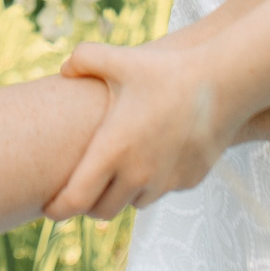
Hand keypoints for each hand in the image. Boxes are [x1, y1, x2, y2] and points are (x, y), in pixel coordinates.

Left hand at [43, 39, 232, 220]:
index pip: (75, 199)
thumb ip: (82, 59)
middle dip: (88, 204)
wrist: (222, 83)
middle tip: (81, 189)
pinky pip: (162, 191)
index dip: (57, 209)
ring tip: (118, 170)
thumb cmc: (165, 71)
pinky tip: (155, 156)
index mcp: (112, 150)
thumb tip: (63, 69)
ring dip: (122, 194)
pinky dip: (153, 183)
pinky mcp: (188, 181)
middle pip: (101, 211)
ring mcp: (165, 182)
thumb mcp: (119, 59)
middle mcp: (137, 175)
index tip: (47, 209)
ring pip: (133, 204)